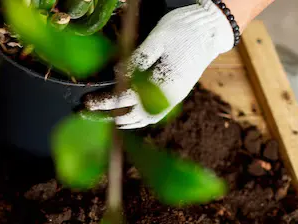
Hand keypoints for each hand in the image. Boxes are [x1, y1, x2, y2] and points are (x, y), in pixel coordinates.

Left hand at [84, 0, 235, 128]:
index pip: (126, 99)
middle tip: (84, 112)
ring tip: (101, 118)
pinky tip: (124, 118)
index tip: (87, 101)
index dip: (104, 102)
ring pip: (142, 120)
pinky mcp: (174, 97)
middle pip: (131, 116)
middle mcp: (168, 98)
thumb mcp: (157, 39)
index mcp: (162, 83)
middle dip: (106, 115)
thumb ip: (136, 60)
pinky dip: (135, 120)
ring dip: (120, 121)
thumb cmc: (184, 29)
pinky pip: (151, 116)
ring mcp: (172, 100)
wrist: (212, 28)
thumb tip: (116, 76)